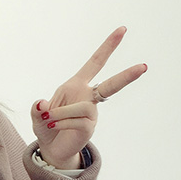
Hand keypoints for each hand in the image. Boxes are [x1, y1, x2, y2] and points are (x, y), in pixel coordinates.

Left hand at [31, 27, 146, 168]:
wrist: (50, 149)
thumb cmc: (46, 127)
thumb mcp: (37, 116)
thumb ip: (36, 109)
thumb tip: (41, 105)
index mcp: (77, 85)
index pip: (95, 63)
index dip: (108, 46)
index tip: (122, 30)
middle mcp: (87, 97)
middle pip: (111, 85)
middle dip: (127, 76)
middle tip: (144, 66)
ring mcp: (91, 113)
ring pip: (82, 107)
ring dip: (62, 113)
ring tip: (50, 119)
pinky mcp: (89, 127)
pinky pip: (77, 121)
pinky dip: (62, 122)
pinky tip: (53, 126)